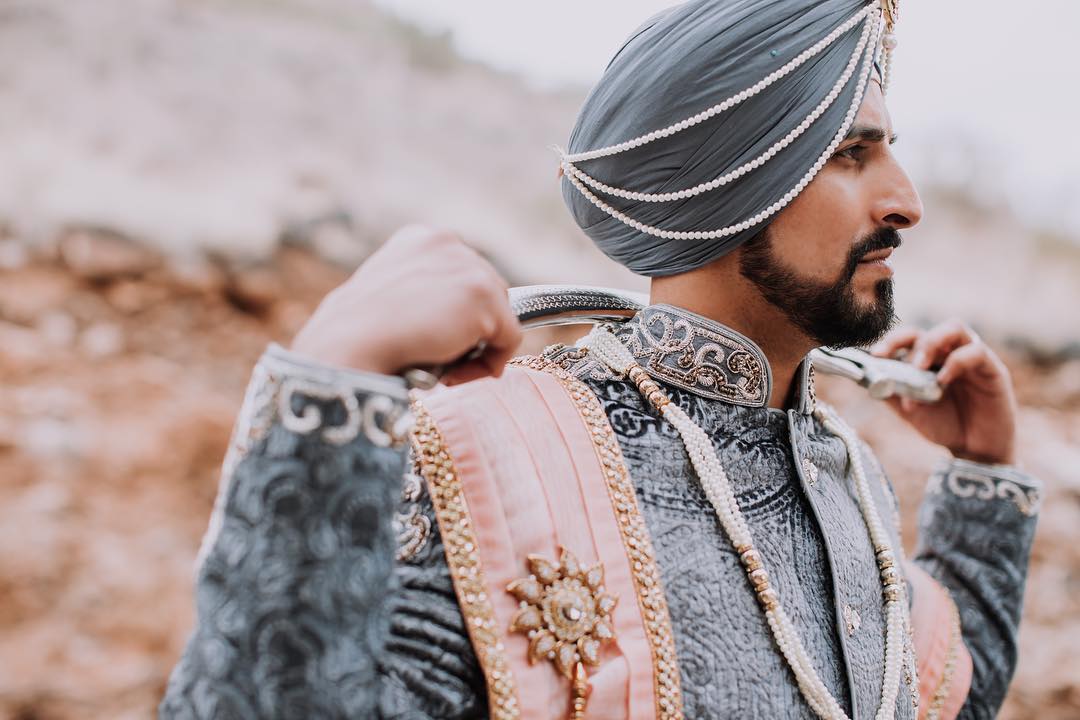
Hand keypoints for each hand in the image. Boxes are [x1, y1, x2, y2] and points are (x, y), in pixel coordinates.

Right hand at [291, 225, 521, 384]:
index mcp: (421, 239)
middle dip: (470, 329)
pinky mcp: (485, 297)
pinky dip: (489, 366)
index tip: (431, 338)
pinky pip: (510, 340)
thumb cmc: (355, 334)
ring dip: (477, 348)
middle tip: (436, 355)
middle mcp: (448, 242)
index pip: (462, 276)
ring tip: (440, 364)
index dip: (455, 314)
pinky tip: (451, 374)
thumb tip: (454, 319)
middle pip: (489, 293)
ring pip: (501, 317)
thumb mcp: (389, 299)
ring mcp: (469, 266)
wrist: (346, 344)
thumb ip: (423, 297)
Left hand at [871, 321, 1017, 464]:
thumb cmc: (944, 425)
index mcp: (929, 360)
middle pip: (929, 328)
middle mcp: (950, 353)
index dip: (891, 340)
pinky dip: (956, 362)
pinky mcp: (993, 370)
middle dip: (905, 340)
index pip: (910, 337)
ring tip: (918, 367)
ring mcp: (972, 359)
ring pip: (955, 329)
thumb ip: (891, 393)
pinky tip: (942, 381)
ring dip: (931, 343)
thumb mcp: (911, 411)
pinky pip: (976, 352)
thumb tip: (865, 379)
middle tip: (893, 359)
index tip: (876, 355)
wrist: (974, 451)